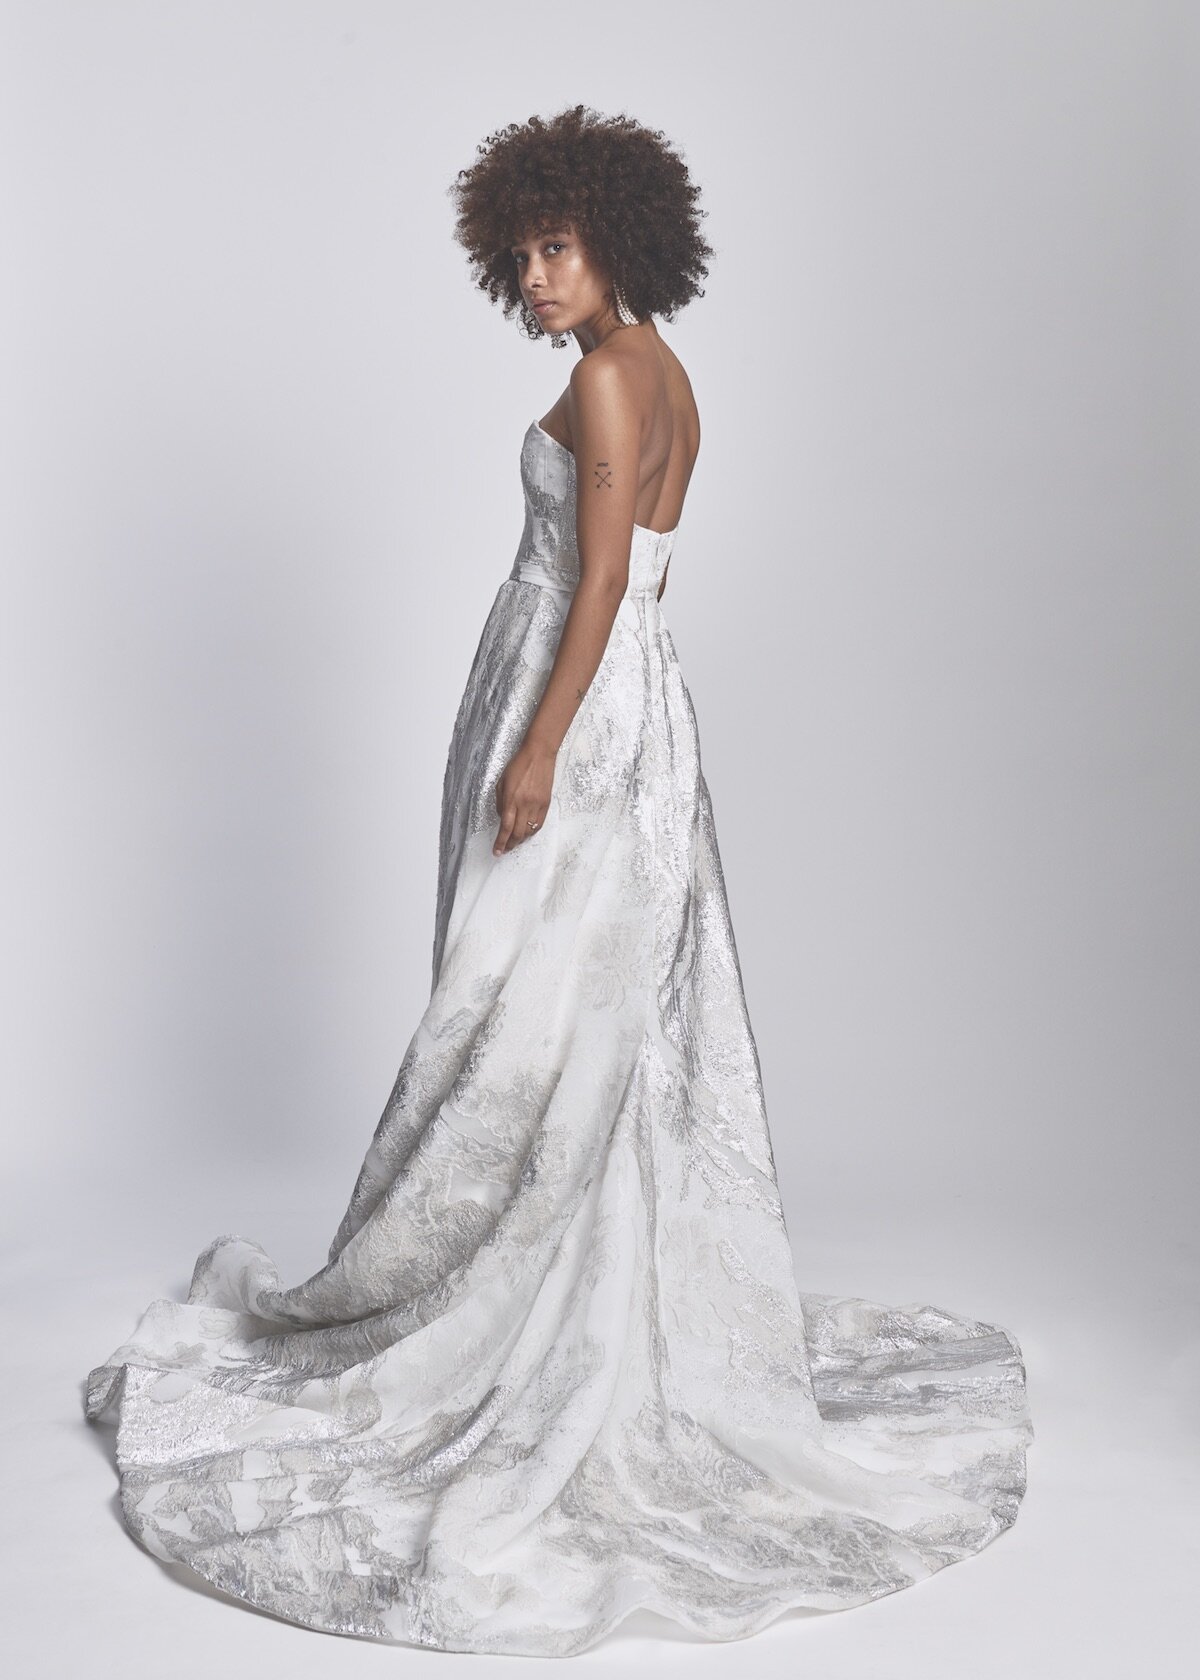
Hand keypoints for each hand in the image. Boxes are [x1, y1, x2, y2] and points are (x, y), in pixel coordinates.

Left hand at [493, 736, 555, 856]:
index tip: (497, 851)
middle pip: (517, 833)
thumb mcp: (501, 782)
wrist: (538, 754)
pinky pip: (539, 824)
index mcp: (511, 799)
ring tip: (514, 842)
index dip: (501, 842)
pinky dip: (531, 832)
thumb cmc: (518, 765)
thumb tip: (502, 818)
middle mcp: (525, 805)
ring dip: (520, 839)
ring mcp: (537, 805)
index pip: (505, 827)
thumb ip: (500, 802)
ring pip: (529, 831)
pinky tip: (526, 833)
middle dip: (510, 845)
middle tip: (504, 850)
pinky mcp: (546, 803)